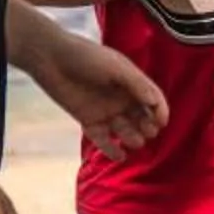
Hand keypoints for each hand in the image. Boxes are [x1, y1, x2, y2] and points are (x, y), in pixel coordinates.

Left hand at [28, 28, 169, 154]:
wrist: (51, 59)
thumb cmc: (86, 57)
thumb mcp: (116, 67)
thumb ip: (136, 84)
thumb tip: (155, 102)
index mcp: (132, 83)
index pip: (153, 100)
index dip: (160, 112)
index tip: (161, 123)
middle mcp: (122, 98)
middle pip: (142, 118)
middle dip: (148, 127)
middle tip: (148, 133)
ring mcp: (106, 111)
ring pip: (125, 131)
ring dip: (133, 139)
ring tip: (134, 142)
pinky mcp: (89, 121)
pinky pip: (103, 140)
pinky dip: (111, 150)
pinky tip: (120, 156)